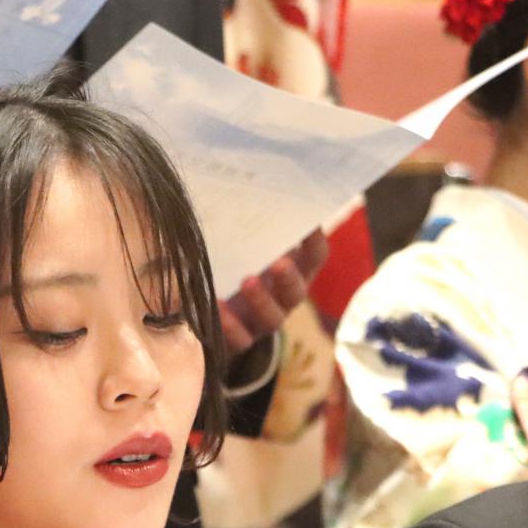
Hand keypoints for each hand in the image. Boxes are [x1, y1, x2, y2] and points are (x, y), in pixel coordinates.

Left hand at [219, 228, 328, 357]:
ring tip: (247, 282)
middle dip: (289, 277)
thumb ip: (240, 226)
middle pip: (296, 291)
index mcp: (291, 271)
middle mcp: (282, 298)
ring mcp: (261, 323)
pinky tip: (216, 305)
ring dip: (261, 300)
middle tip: (279, 263)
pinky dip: (228, 324)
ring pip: (272, 318)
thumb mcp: (239, 246)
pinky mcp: (238, 341)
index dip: (315, 242)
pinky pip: (239, 338)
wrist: (212, 317)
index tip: (310, 222)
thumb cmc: (232, 267)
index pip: (314, 257)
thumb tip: (228, 185)